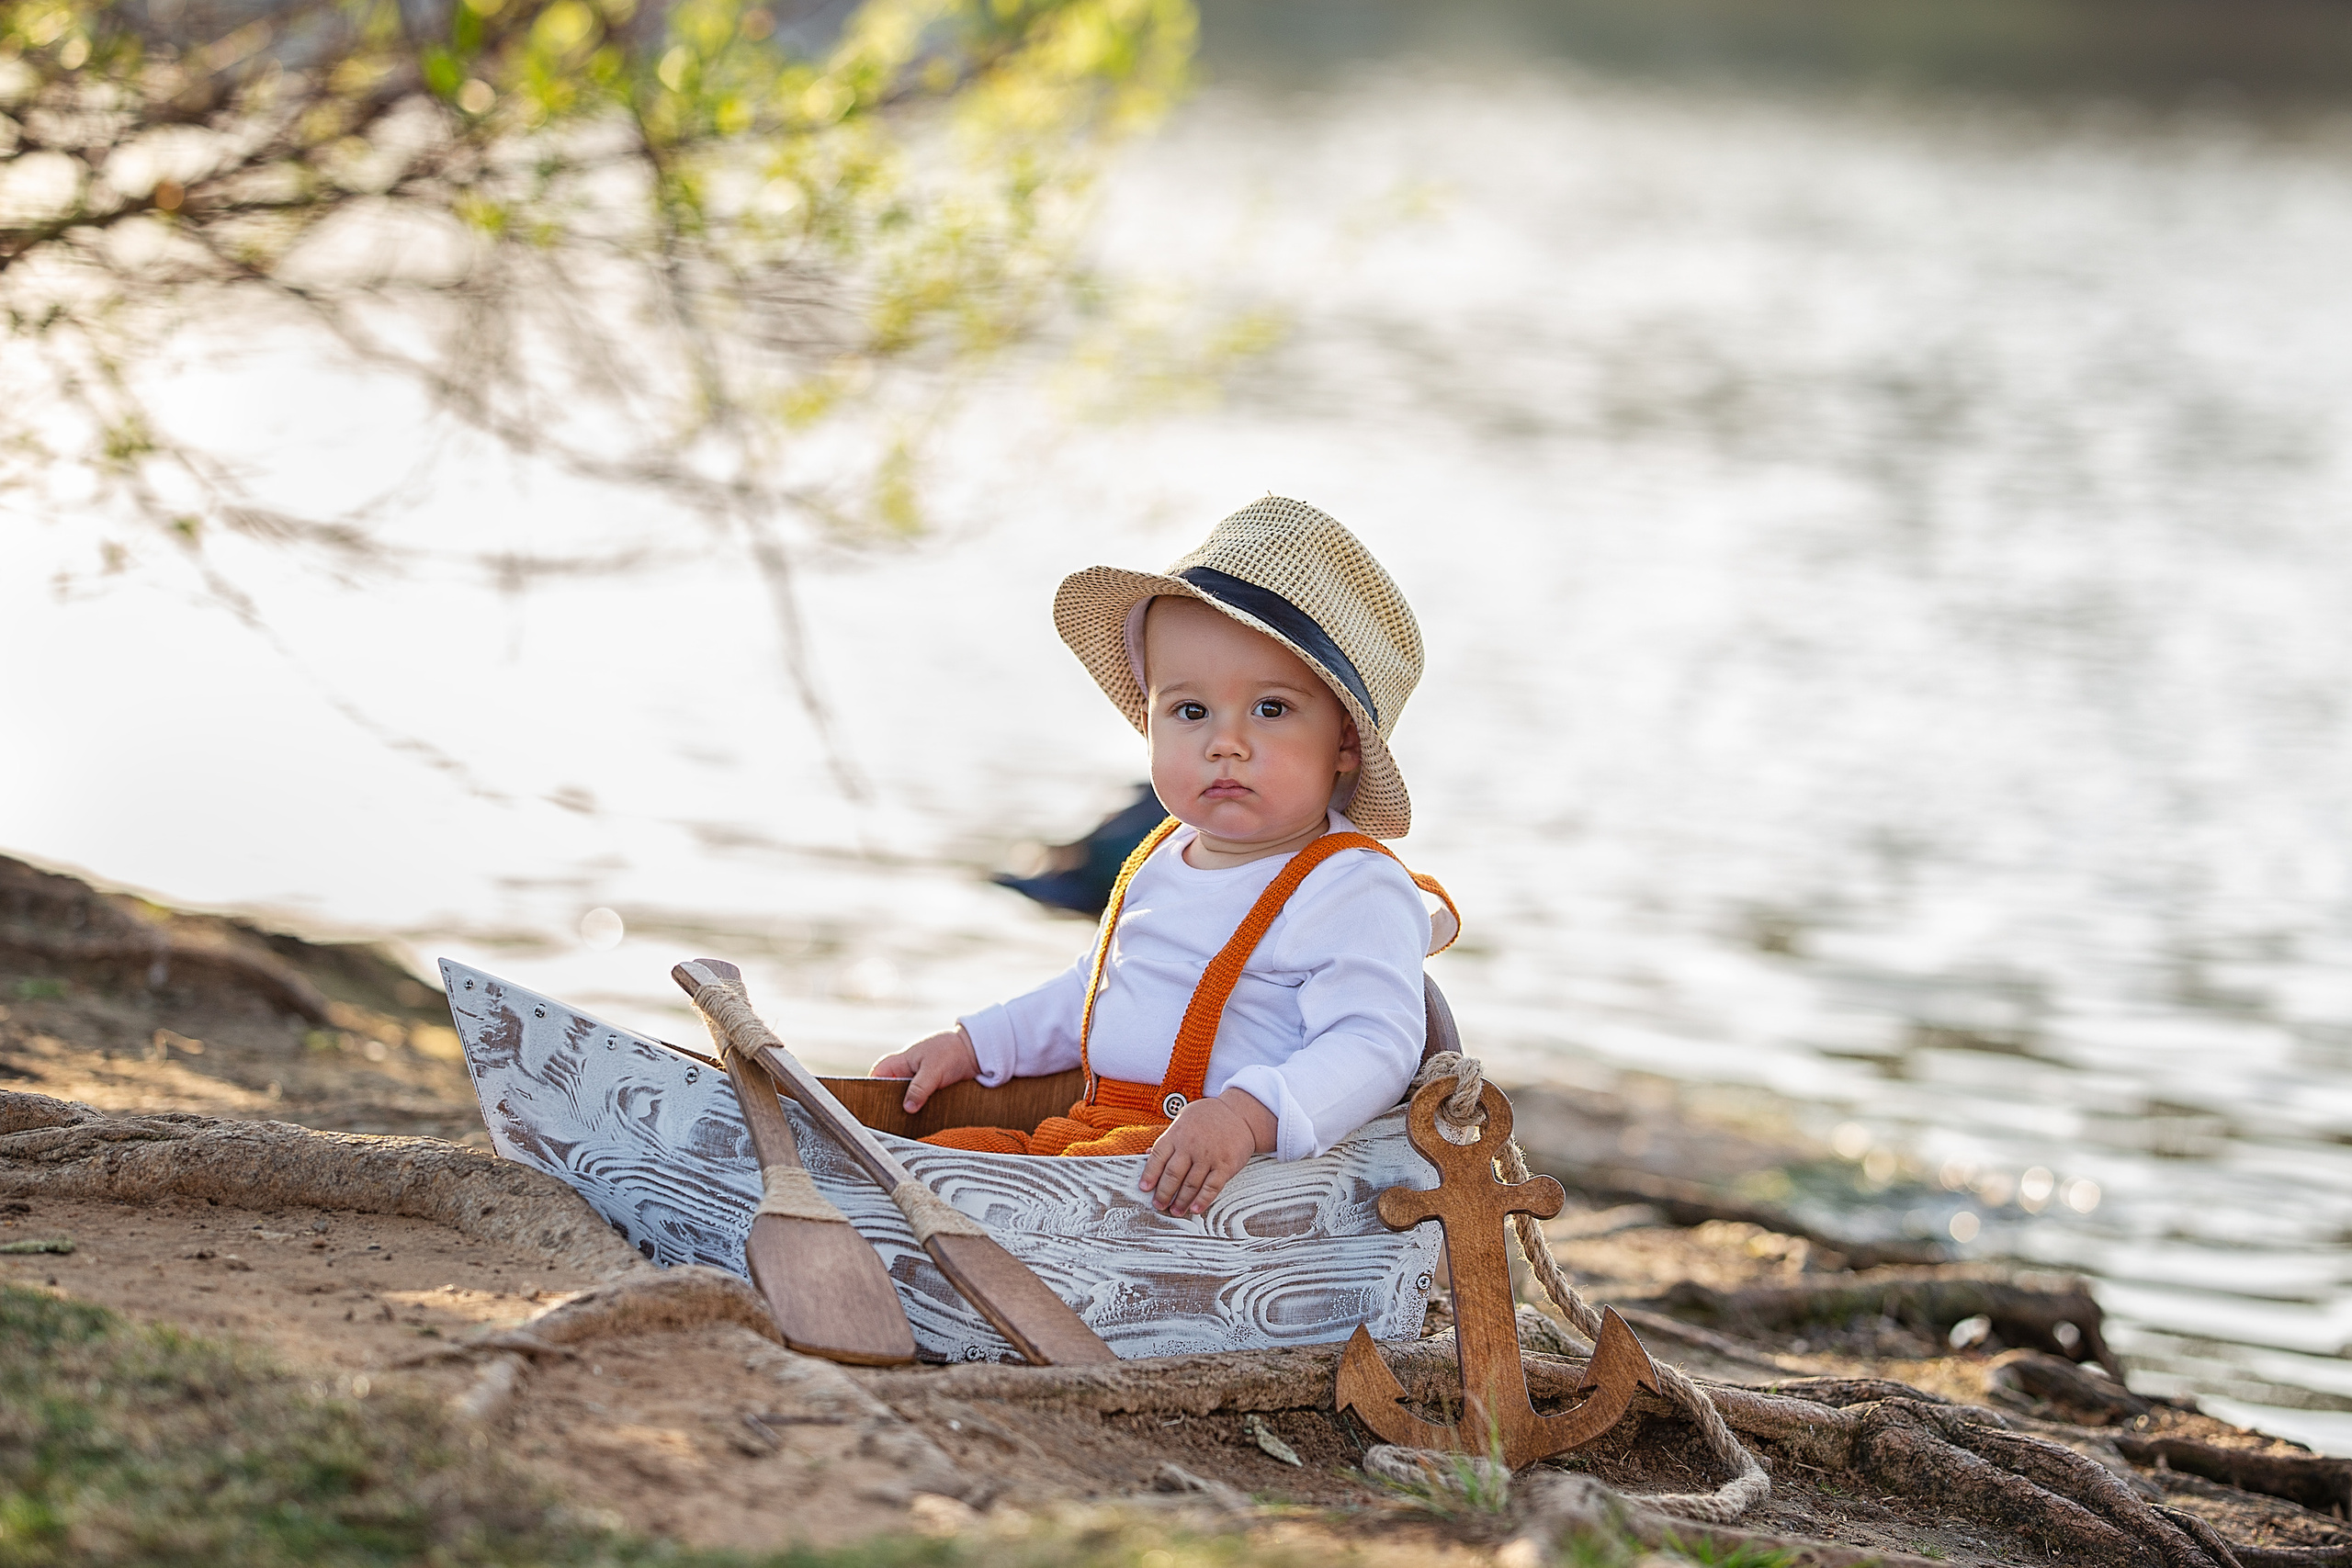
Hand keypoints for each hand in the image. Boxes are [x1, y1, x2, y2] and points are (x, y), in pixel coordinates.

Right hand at [871, 1026, 978, 1113]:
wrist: (975, 1052)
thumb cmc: (951, 1052)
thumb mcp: (933, 1070)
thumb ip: (919, 1088)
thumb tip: (907, 1108)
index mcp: (900, 1061)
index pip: (877, 1074)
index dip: (872, 1089)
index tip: (875, 1106)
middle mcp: (905, 1070)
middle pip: (888, 1090)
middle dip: (890, 1103)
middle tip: (892, 1118)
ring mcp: (917, 1080)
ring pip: (903, 1097)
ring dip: (906, 1107)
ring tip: (906, 1122)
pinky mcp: (928, 1088)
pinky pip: (918, 1100)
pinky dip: (919, 1107)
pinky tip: (921, 1118)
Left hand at [1139, 1088, 1275, 1215]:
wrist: (1239, 1114)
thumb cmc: (1208, 1117)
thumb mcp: (1182, 1119)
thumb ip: (1167, 1138)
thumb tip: (1147, 1154)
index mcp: (1176, 1134)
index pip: (1157, 1158)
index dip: (1149, 1175)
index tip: (1144, 1189)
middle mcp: (1190, 1146)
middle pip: (1172, 1175)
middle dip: (1163, 1194)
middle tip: (1159, 1205)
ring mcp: (1208, 1156)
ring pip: (1190, 1185)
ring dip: (1181, 1201)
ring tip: (1175, 1211)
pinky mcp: (1225, 1165)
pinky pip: (1211, 1187)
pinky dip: (1202, 1200)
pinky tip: (1195, 1208)